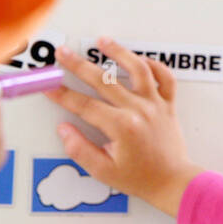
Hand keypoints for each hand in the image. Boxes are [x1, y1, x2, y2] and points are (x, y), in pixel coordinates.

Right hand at [44, 38, 202, 215]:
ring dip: (119, 53)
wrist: (173, 182)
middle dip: (78, 65)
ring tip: (103, 41)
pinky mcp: (168, 105)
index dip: (63, 95)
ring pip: (137, 69)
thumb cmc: (141, 179)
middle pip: (103, 80)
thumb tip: (64, 129)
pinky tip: (140, 58)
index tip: (48, 86)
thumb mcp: (104, 171)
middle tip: (62, 53)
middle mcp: (139, 110)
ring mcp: (155, 105)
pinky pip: (165, 78)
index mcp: (122, 127)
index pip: (84, 105)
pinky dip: (154, 65)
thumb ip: (80, 149)